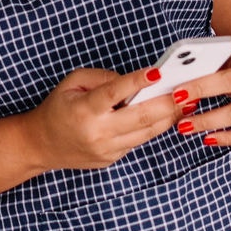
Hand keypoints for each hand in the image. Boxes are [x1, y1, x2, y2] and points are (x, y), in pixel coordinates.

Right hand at [22, 67, 182, 170]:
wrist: (41, 145)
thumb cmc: (58, 108)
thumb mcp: (72, 83)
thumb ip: (103, 78)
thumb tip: (135, 81)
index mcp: (84, 110)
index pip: (114, 93)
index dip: (137, 81)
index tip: (158, 72)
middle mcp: (97, 132)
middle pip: (140, 117)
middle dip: (168, 103)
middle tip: (188, 90)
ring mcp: (107, 149)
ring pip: (146, 132)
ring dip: (170, 116)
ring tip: (189, 102)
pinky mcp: (112, 159)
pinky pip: (138, 140)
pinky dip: (155, 127)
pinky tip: (169, 115)